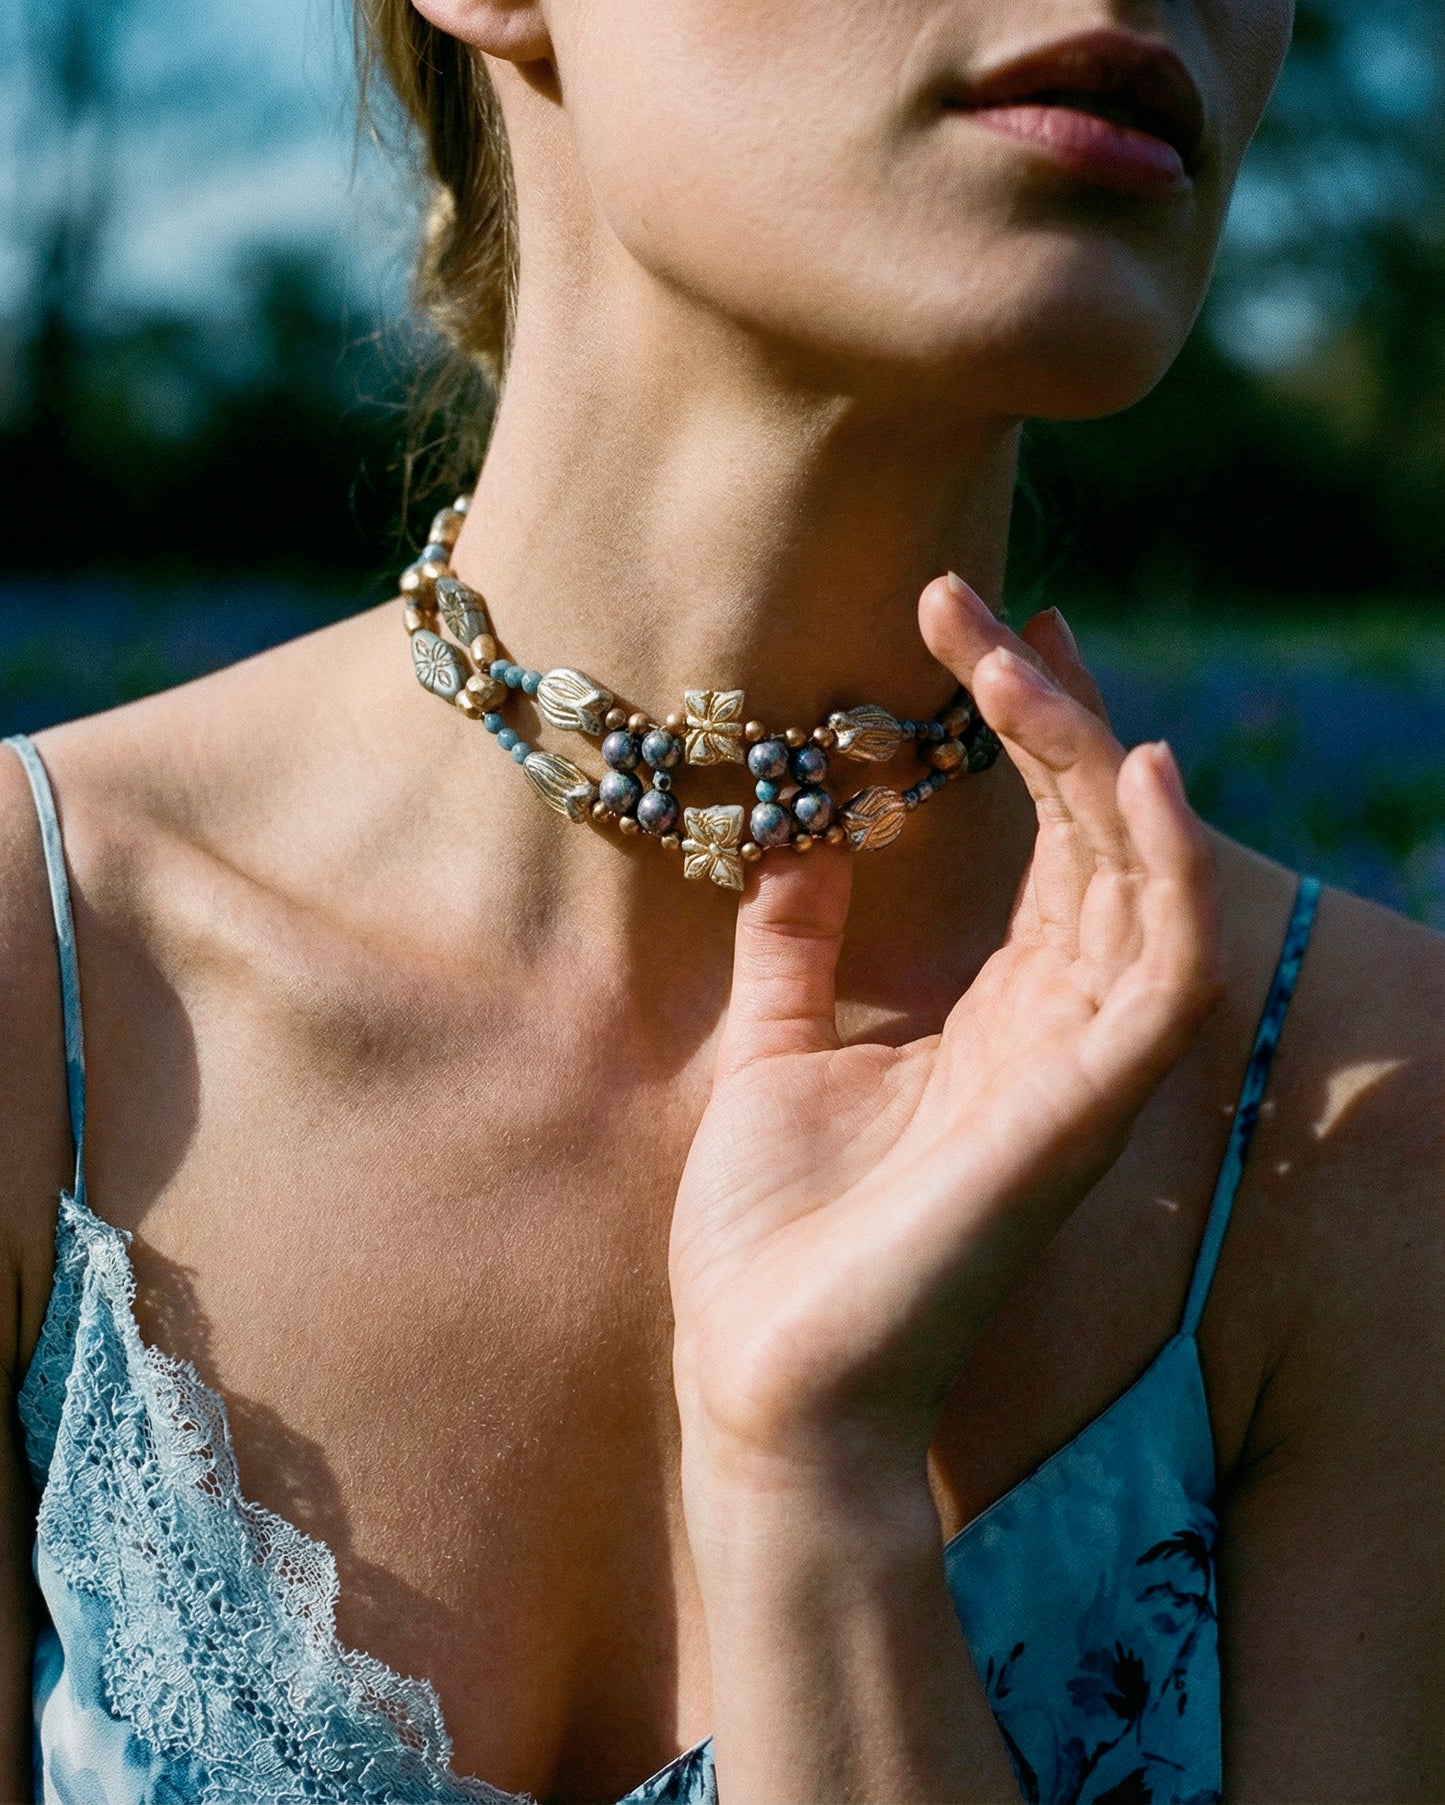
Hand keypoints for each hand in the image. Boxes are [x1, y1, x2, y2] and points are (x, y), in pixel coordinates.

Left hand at [670, 577, 1220, 1495]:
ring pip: (1135, 882)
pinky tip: (1133, 773)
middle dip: (1045, 711)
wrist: (763, 1374)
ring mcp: (1077, 1070)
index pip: (1044, 844)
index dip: (1024, 730)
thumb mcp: (776, 1044)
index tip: (975, 626)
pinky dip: (1165, 873)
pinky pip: (1163, 975)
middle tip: (976, 604)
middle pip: (1091, 838)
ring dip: (1094, 758)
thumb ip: (803, 940)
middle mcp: (1052, 1029)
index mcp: (993, 1014)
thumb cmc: (773, 1232)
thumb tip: (798, 831)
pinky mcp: (1081, 1113)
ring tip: (1033, 655)